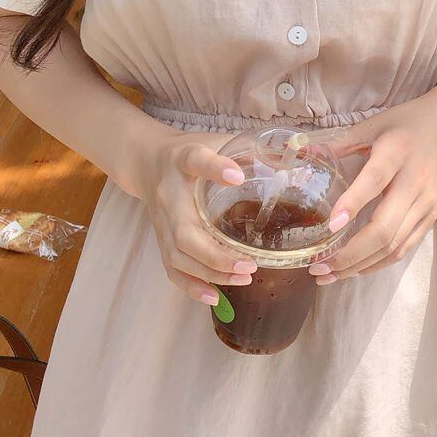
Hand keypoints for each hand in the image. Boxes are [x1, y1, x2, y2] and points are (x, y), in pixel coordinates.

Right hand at [138, 128, 257, 306]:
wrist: (146, 161)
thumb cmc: (187, 152)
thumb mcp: (214, 140)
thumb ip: (246, 148)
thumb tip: (290, 153)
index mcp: (183, 161)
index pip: (196, 161)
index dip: (215, 168)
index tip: (237, 175)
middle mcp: (169, 196)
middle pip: (184, 232)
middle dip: (216, 254)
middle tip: (251, 264)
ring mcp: (162, 223)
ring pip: (179, 257)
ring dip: (210, 273)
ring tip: (244, 277)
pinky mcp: (162, 240)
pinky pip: (173, 269)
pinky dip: (192, 286)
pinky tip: (215, 297)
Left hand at [308, 70, 436, 282]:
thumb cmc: (410, 122)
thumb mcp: (375, 123)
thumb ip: (341, 142)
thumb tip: (303, 151)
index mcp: (396, 153)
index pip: (374, 181)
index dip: (352, 204)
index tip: (330, 225)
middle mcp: (413, 182)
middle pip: (384, 228)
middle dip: (350, 254)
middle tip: (318, 266)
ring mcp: (425, 203)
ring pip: (393, 245)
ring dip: (360, 265)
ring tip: (329, 274)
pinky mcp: (431, 216)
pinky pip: (405, 247)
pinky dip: (379, 263)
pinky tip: (356, 268)